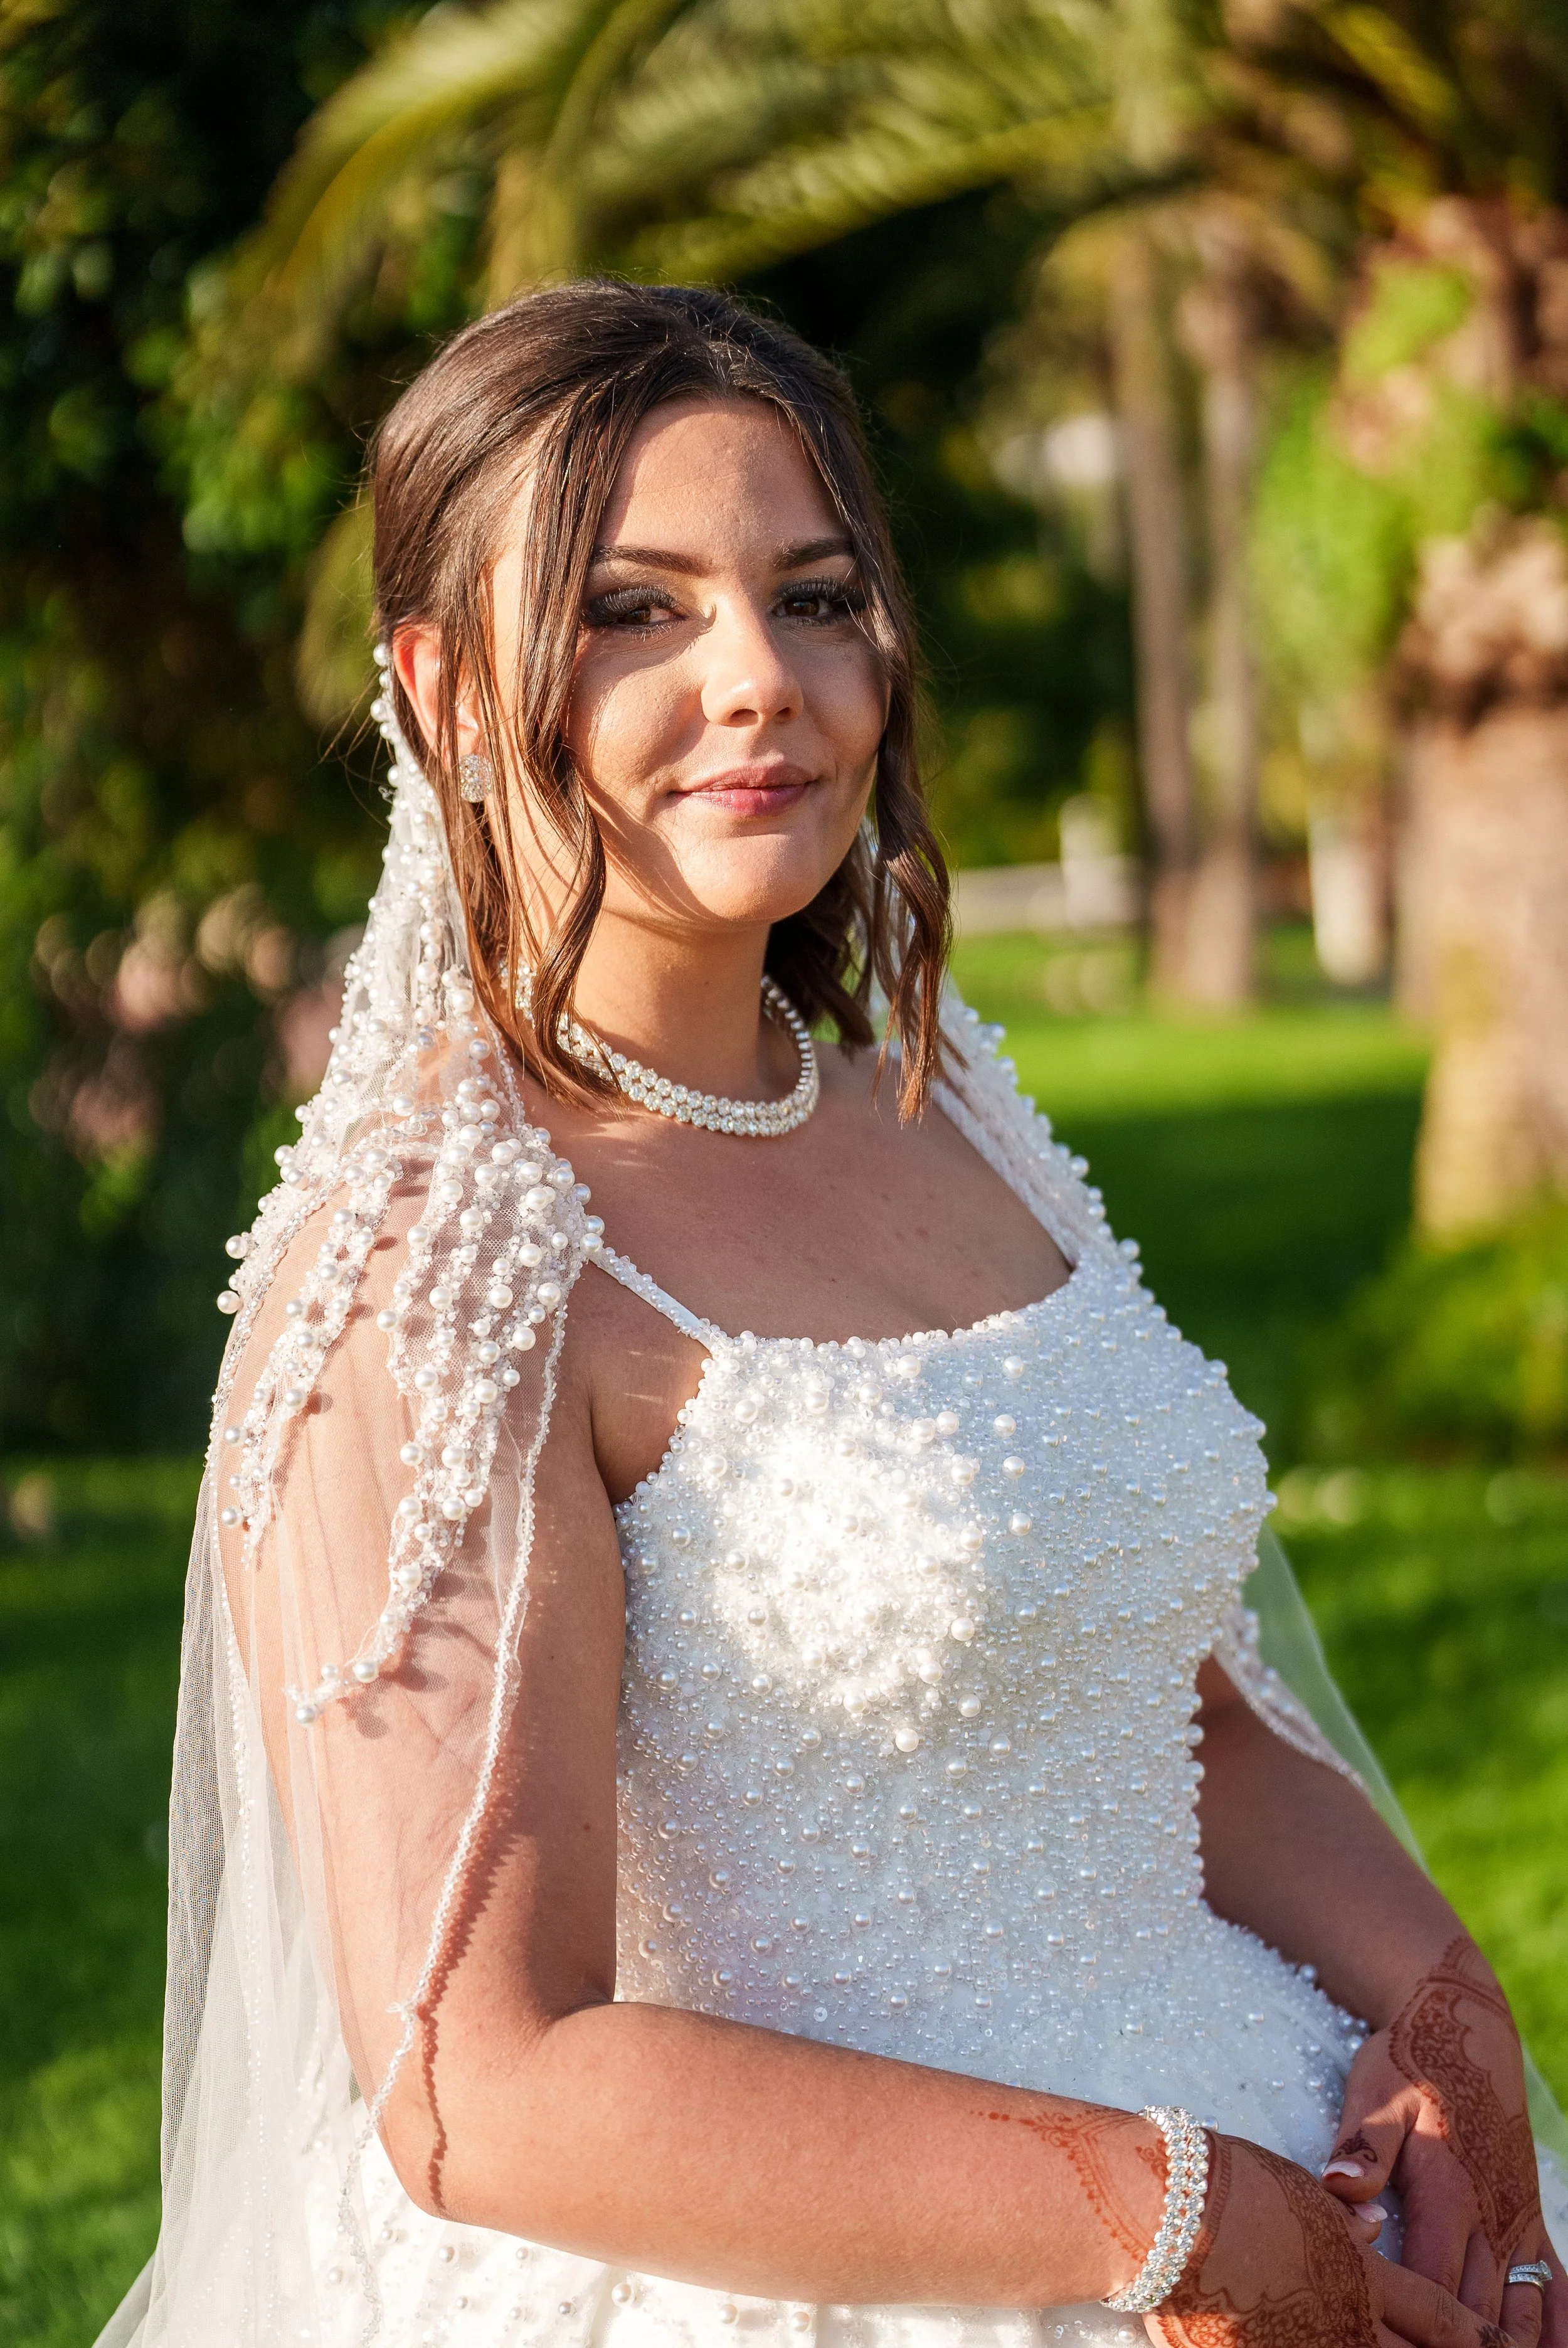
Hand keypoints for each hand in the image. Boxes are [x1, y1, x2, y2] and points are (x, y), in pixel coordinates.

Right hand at [1152, 2132, 1518, 2347]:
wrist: (1156, 2214)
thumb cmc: (1228, 2182)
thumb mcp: (1300, 2191)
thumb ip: (1347, 2222)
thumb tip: (1376, 2228)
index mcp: (1361, 2274)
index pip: (1442, 2321)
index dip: (1479, 2341)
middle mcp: (1342, 2323)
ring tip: (1367, 2340)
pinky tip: (1307, 2339)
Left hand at [1317, 1937, 1563, 2347]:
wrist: (1465, 2022)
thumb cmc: (1408, 2059)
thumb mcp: (1376, 2091)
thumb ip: (1363, 2146)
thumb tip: (1339, 2188)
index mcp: (1447, 2195)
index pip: (1431, 2289)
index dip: (1414, 2334)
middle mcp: (1491, 2218)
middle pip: (1480, 2314)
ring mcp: (1517, 2220)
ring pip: (1526, 2310)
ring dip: (1512, 2346)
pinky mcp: (1530, 2215)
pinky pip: (1559, 2283)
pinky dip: (1559, 2324)